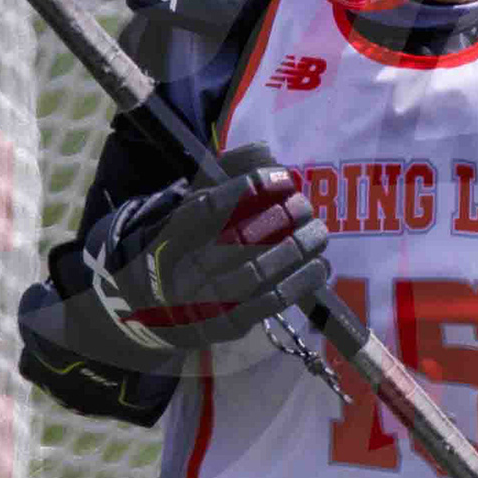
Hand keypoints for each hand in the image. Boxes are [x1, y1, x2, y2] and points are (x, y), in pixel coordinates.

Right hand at [86, 145, 331, 351]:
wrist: (158, 308)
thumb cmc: (190, 245)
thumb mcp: (196, 206)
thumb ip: (226, 173)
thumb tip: (264, 152)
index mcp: (170, 234)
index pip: (204, 208)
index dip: (245, 189)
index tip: (280, 177)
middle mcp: (182, 270)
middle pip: (235, 241)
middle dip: (279, 219)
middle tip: (305, 204)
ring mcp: (203, 302)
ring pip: (255, 274)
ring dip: (295, 251)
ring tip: (318, 232)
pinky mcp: (225, 325)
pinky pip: (267, 304)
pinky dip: (299, 283)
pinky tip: (320, 265)